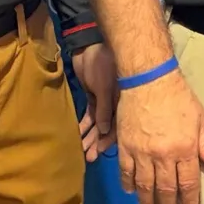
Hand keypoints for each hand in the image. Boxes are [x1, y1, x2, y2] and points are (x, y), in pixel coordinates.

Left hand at [72, 44, 118, 161]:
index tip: (100, 153)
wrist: (90, 45)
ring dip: (90, 136)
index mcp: (125, 102)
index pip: (120, 126)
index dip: (110, 141)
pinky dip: (84, 124)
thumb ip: (105, 110)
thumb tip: (105, 132)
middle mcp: (118, 104)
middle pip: (109, 128)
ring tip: (82, 150)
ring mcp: (105, 100)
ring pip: (98, 123)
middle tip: (89, 157)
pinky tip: (78, 134)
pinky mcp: (94, 96)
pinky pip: (90, 114)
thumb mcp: (106, 88)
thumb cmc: (103, 65)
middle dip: (99, 142)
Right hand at [116, 69, 203, 203]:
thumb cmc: (178, 98)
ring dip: (148, 200)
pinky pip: (126, 173)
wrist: (148, 80)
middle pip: (166, 189)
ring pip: (144, 186)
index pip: (188, 183)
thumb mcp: (200, 119)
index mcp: (185, 149)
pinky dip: (128, 185)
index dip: (189, 199)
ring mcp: (142, 153)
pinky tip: (132, 190)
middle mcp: (163, 156)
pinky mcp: (125, 147)